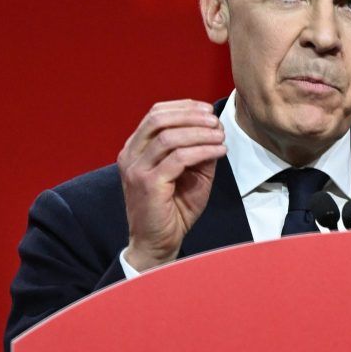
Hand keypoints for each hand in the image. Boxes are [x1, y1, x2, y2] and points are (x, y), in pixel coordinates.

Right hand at [118, 100, 226, 271]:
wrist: (157, 244)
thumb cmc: (172, 211)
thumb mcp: (189, 174)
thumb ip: (197, 151)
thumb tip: (215, 129)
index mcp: (135, 149)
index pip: (156, 114)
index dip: (183, 107)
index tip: (208, 110)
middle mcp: (131, 155)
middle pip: (159, 119)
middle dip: (191, 115)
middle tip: (215, 120)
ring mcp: (136, 169)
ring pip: (169, 137)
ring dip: (200, 132)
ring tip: (220, 136)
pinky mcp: (148, 184)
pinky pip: (178, 158)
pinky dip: (202, 150)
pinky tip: (218, 151)